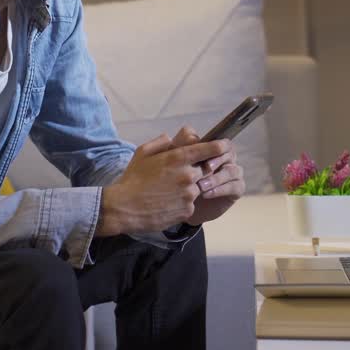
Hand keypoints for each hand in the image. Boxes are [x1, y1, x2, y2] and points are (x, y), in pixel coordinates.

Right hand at [97, 131, 230, 236]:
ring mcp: (189, 194)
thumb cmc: (132, 179)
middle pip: (206, 170)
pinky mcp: (188, 210)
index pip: (209, 149)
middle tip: (182, 175)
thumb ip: (161, 142)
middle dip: (198, 171)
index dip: (220, 146)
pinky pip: (191, 204)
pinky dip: (183, 203)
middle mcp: (188, 175)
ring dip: (189, 188)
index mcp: (178, 158)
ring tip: (169, 192)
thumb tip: (172, 139)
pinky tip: (167, 203)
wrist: (124, 208)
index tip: (225, 146)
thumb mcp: (143, 153)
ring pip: (198, 188)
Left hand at [171, 127, 244, 226]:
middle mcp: (224, 158)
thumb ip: (175, 148)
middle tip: (205, 168)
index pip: (216, 140)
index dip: (208, 145)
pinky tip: (206, 194)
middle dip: (216, 159)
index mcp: (211, 148)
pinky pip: (235, 186)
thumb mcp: (170, 164)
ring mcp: (231, 172)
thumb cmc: (173, 182)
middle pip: (228, 151)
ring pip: (232, 170)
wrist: (179, 207)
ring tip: (200, 186)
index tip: (195, 152)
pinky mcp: (236, 189)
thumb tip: (183, 137)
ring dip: (216, 177)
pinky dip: (220, 189)